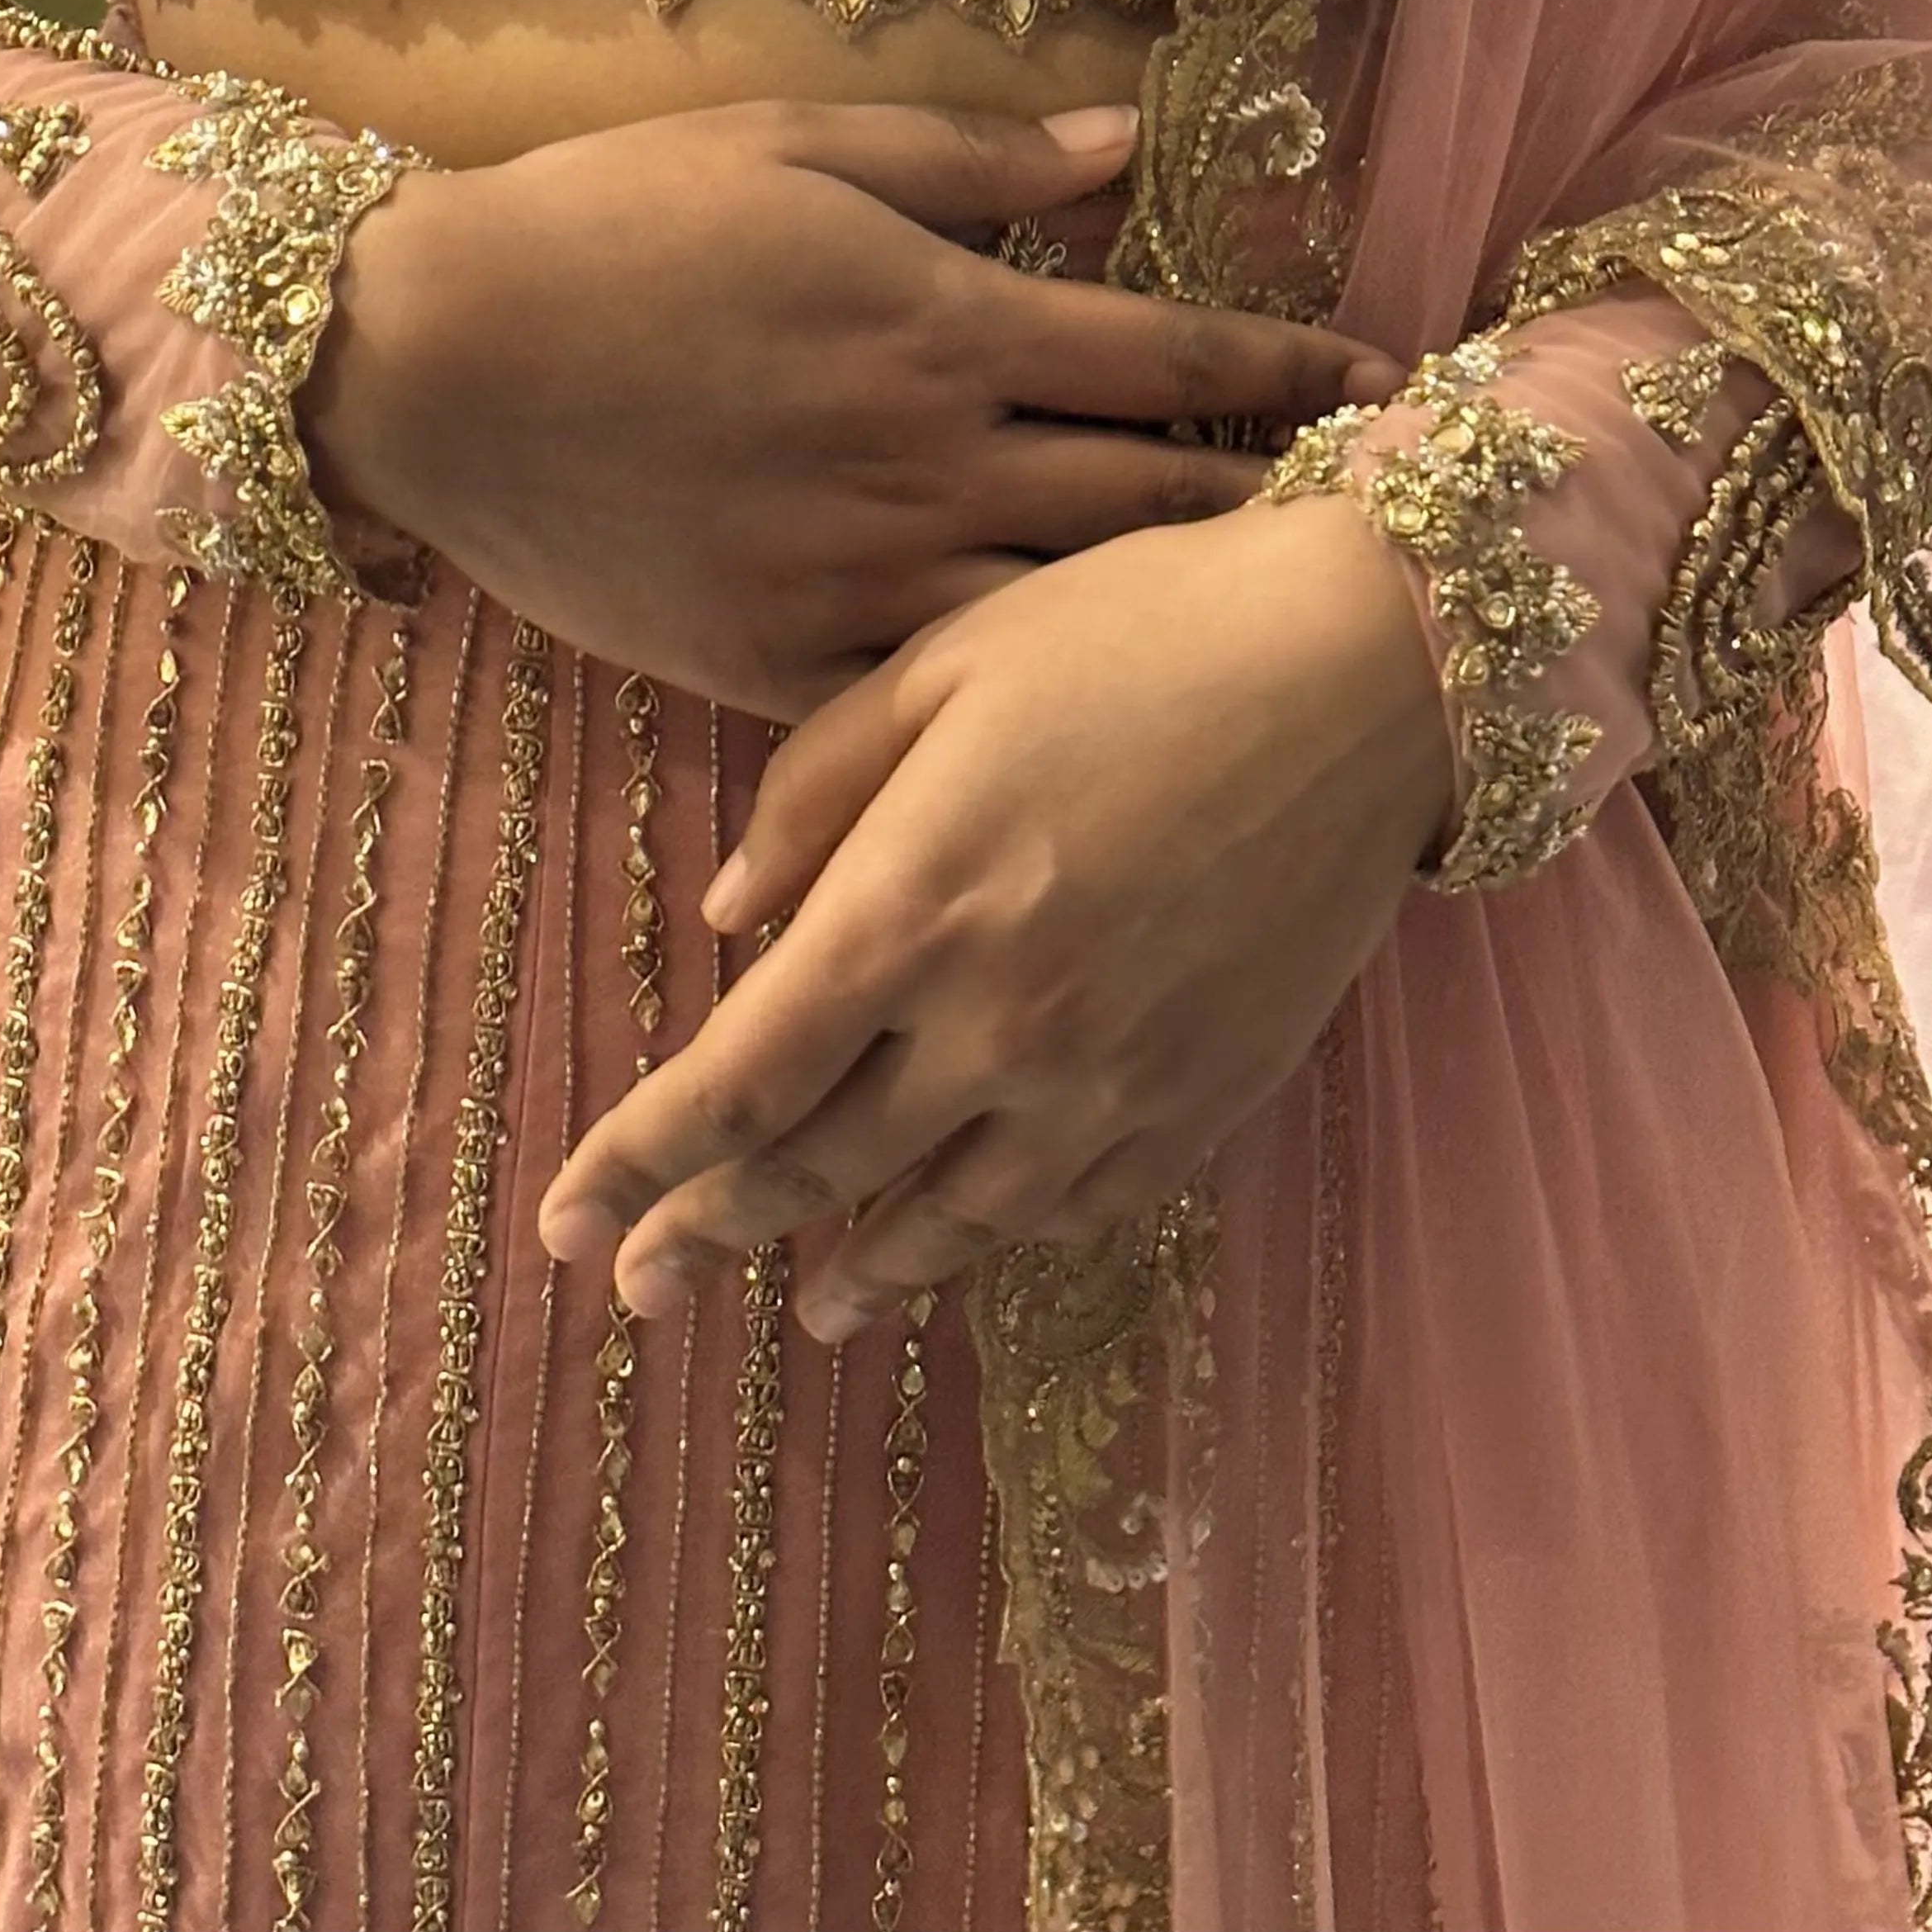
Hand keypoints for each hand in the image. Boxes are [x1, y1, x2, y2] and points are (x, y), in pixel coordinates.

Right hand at [302, 100, 1397, 717]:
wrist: (439, 362)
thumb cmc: (614, 225)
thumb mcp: (796, 146)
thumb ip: (973, 156)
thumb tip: (1127, 145)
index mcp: (947, 323)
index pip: (1177, 352)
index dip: (1298, 365)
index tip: (1393, 383)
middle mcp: (931, 462)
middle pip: (1157, 497)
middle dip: (1280, 506)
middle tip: (1385, 526)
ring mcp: (862, 578)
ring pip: (1072, 620)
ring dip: (1179, 622)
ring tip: (1273, 637)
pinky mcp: (785, 664)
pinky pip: (940, 706)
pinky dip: (1025, 713)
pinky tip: (1094, 729)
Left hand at [534, 492, 1451, 1329]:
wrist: (1370, 664)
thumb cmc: (1138, 628)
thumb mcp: (942, 664)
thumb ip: (813, 795)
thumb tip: (727, 922)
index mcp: (911, 903)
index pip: (735, 1081)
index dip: (635, 1164)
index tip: (561, 1222)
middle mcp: (997, 1021)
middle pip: (817, 1168)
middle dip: (708, 1234)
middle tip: (635, 1284)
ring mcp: (1106, 1079)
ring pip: (943, 1218)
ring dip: (852, 1270)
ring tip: (800, 1303)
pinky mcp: (1199, 1100)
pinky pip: (1066, 1212)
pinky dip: (990, 1244)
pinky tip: (952, 1250)